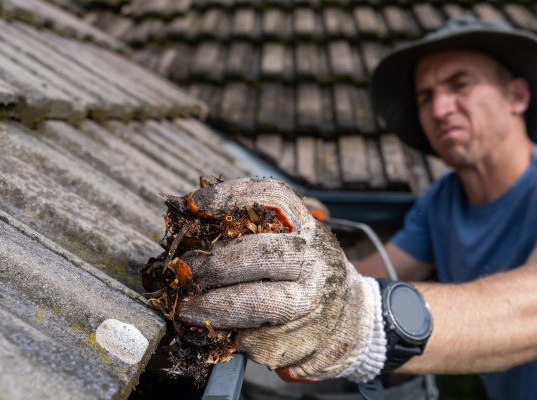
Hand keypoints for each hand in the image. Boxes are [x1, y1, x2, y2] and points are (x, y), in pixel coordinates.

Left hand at [177, 178, 385, 381]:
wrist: (351, 318)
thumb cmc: (302, 273)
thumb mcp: (288, 241)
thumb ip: (249, 231)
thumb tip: (187, 219)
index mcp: (308, 227)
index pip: (272, 197)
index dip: (229, 197)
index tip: (193, 206)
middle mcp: (316, 259)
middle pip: (262, 254)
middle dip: (215, 264)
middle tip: (185, 272)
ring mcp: (316, 302)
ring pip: (260, 304)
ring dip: (215, 309)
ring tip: (186, 309)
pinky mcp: (309, 339)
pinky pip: (262, 340)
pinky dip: (236, 337)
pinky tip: (227, 332)